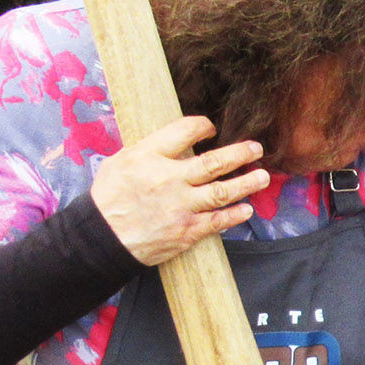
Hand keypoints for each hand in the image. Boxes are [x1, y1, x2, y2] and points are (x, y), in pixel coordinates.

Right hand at [90, 115, 270, 266]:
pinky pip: (217, 221)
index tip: (211, 128)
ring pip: (222, 191)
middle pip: (213, 162)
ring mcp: (180, 206)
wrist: (102, 238)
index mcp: (149, 156)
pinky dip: (234, 215)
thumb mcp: (122, 161)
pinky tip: (246, 210)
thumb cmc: (109, 197)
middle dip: (239, 154)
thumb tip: (176, 139)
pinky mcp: (186, 230)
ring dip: (246, 183)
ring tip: (263, 176)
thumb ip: (150, 149)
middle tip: (256, 148)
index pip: (184, 131)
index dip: (202, 126)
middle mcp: (168, 179)